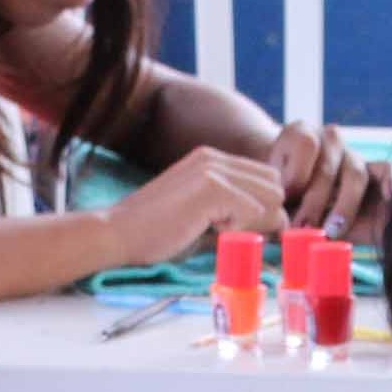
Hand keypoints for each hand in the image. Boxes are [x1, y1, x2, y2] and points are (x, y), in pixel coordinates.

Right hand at [104, 146, 286, 267]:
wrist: (116, 234)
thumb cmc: (152, 233)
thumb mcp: (199, 213)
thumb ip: (232, 211)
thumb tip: (274, 223)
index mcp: (211, 160)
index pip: (265, 179)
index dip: (263, 209)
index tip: (240, 230)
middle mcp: (215, 158)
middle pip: (275, 187)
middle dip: (265, 216)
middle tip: (231, 234)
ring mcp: (214, 169)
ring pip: (271, 199)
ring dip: (253, 224)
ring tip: (216, 231)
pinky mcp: (213, 188)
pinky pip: (254, 213)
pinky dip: (238, 230)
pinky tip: (208, 230)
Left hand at [265, 122, 391, 240]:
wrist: (292, 195)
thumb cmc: (278, 195)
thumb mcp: (270, 194)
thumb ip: (273, 206)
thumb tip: (278, 229)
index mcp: (300, 133)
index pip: (306, 144)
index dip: (295, 174)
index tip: (284, 199)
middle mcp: (329, 139)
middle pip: (328, 169)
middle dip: (314, 203)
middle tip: (303, 228)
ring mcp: (353, 154)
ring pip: (356, 175)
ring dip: (344, 206)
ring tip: (332, 231)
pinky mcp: (374, 171)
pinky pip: (386, 170)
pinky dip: (390, 182)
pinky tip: (388, 197)